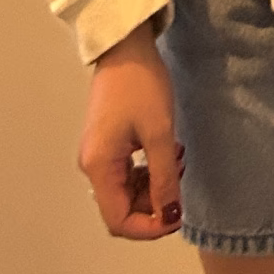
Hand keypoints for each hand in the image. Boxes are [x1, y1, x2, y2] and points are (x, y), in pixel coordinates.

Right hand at [77, 21, 183, 240]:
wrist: (126, 47)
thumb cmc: (141, 86)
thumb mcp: (159, 134)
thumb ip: (163, 179)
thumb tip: (170, 215)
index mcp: (98, 167)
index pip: (118, 221)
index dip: (149, 227)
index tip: (178, 214)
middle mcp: (92, 166)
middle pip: (123, 206)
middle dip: (156, 202)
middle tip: (181, 177)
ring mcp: (98, 153)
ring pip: (127, 190)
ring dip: (155, 183)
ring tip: (178, 158)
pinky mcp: (107, 142)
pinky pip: (127, 171)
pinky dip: (149, 169)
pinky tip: (168, 150)